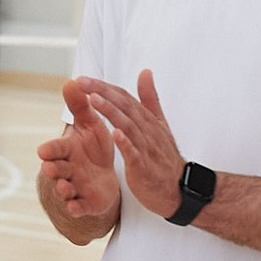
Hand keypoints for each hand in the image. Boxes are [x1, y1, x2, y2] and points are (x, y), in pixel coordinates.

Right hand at [38, 79, 121, 222]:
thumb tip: (70, 81)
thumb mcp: (90, 124)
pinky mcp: (84, 203)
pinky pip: (77, 207)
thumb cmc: (93, 146)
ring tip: (64, 188)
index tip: (43, 150)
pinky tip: (74, 208)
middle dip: (52, 169)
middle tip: (49, 168)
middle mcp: (66, 168)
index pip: (55, 148)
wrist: (104, 175)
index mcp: (67, 149)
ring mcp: (74, 187)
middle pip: (55, 169)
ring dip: (62, 189)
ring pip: (64, 189)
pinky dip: (75, 208)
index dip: (50, 150)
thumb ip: (80, 106)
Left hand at [80, 72, 187, 222]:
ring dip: (111, 112)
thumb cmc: (165, 157)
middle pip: (124, 106)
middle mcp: (147, 130)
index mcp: (147, 120)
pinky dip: (125, 143)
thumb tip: (146, 72)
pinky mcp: (144, 168)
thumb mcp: (159, 124)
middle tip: (82, 82)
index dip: (104, 87)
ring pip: (128, 126)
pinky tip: (115, 134)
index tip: (84, 79)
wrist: (178, 188)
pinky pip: (134, 154)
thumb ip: (150, 99)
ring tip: (94, 100)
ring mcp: (146, 148)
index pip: (124, 98)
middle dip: (103, 92)